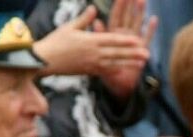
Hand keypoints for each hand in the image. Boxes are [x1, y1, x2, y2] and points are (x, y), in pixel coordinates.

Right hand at [33, 2, 153, 98]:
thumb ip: (85, 19)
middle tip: (147, 54)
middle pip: (117, 53)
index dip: (126, 41)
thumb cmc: (56, 41)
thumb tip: (94, 8)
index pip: (112, 40)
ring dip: (129, 63)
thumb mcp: (70, 27)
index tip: (138, 40)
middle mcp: (94, 54)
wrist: (45, 61)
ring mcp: (92, 64)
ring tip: (142, 63)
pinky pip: (106, 72)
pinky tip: (127, 72)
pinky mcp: (90, 72)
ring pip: (115, 64)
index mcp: (90, 41)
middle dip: (133, 54)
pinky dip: (117, 71)